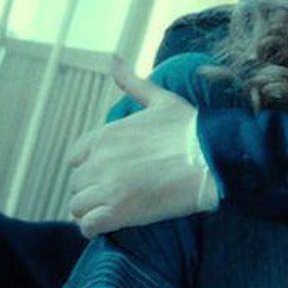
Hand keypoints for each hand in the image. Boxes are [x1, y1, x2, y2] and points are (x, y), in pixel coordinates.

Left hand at [66, 58, 215, 237]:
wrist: (211, 158)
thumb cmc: (190, 128)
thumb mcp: (160, 99)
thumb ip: (131, 82)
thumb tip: (113, 59)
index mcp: (106, 134)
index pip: (76, 156)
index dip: (91, 165)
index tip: (111, 171)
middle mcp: (100, 160)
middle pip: (76, 183)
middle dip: (93, 189)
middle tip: (118, 193)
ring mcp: (107, 187)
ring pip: (77, 206)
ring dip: (92, 209)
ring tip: (115, 210)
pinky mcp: (118, 212)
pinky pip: (88, 226)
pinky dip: (96, 228)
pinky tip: (112, 224)